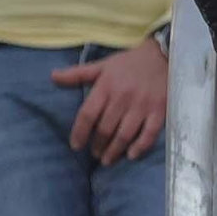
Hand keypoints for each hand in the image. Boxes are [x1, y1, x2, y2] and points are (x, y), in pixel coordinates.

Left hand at [51, 39, 167, 165]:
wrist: (164, 56)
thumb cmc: (130, 62)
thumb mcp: (103, 65)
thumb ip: (78, 74)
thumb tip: (52, 77)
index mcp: (107, 86)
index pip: (88, 114)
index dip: (79, 133)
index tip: (76, 146)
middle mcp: (123, 97)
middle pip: (105, 128)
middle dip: (98, 145)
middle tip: (95, 153)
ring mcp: (142, 106)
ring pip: (125, 134)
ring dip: (114, 150)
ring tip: (107, 159)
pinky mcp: (160, 111)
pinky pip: (149, 133)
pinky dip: (140, 146)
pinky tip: (132, 155)